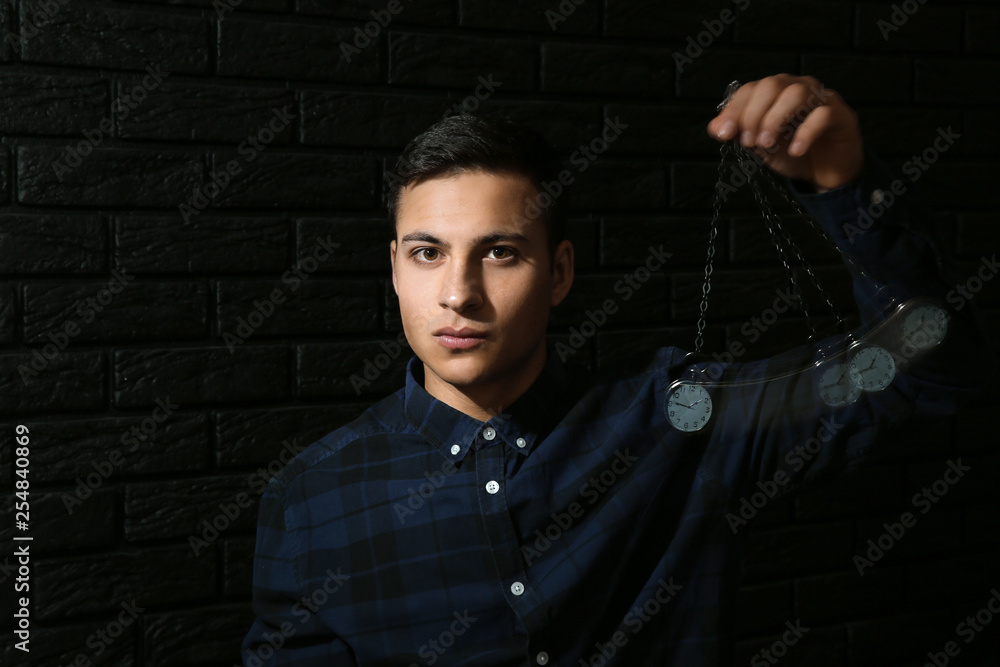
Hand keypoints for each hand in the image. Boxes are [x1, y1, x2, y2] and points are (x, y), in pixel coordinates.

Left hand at [706, 74, 863, 192]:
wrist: (824, 172)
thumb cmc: (792, 153)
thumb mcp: (759, 146)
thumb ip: (739, 133)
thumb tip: (714, 127)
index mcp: (775, 93)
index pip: (751, 89)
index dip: (735, 109)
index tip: (724, 134)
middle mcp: (798, 88)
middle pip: (773, 85)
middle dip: (754, 114)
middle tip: (748, 142)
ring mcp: (821, 98)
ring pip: (797, 93)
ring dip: (775, 119)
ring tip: (767, 144)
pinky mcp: (841, 115)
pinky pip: (823, 115)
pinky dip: (806, 133)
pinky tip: (796, 150)